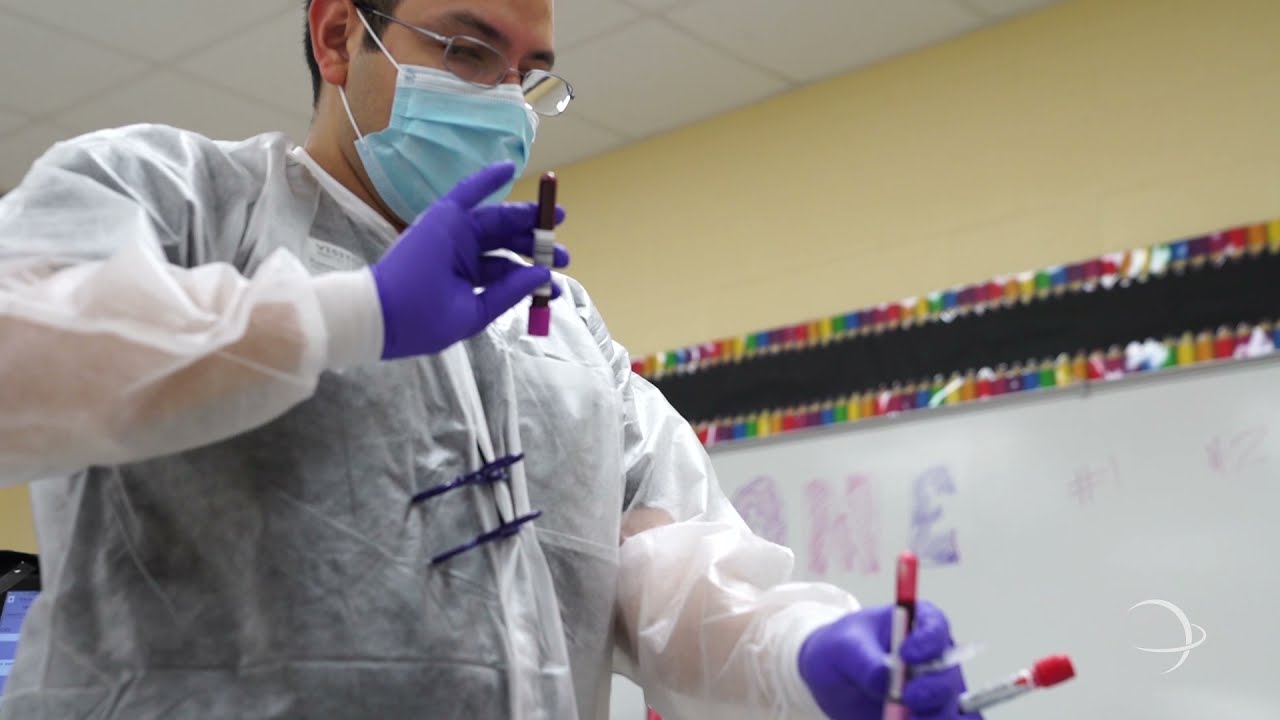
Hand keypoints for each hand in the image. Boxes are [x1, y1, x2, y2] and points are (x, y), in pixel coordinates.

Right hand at [371, 161, 569, 359]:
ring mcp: (455, 233)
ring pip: (497, 219)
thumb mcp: (477, 311)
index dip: (535, 271)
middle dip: (538, 243)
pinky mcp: (444, 217)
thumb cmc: (427, 320)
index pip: (509, 268)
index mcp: (471, 278)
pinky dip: (487, 179)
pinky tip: (509, 168)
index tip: (560, 280)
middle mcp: (465, 253)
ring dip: (526, 216)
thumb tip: (544, 276)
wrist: (389, 315)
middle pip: (508, 241)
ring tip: (555, 213)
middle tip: (564, 251)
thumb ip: (510, 292)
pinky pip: (468, 192)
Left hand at [798, 601, 981, 719]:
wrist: (833, 679)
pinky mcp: (929, 718)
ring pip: (955, 711)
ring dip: (937, 718)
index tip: (906, 654)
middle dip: (935, 690)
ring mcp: (936, 693)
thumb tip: (884, 678)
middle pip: (949, 676)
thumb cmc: (842, 649)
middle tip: (908, 697)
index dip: (928, 642)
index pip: (936, 628)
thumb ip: (863, 659)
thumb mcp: (842, 647)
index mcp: (917, 626)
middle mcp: (935, 660)